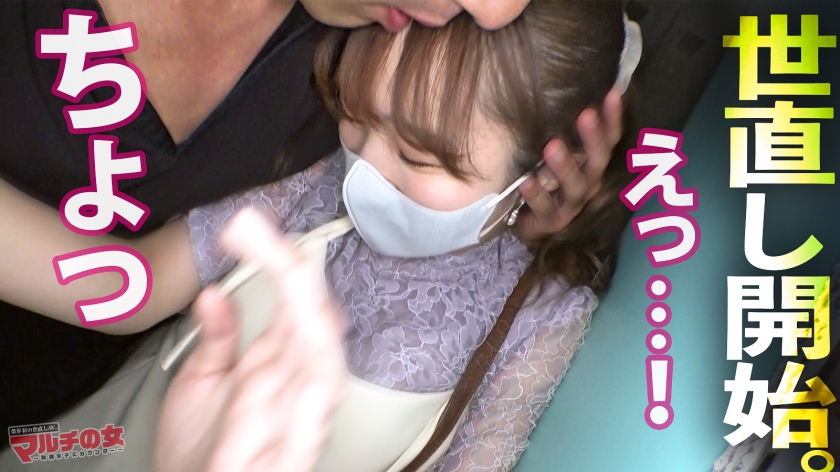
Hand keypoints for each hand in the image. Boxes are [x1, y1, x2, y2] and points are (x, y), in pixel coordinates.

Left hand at [155, 209, 345, 471]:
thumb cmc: (199, 452)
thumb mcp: (200, 382)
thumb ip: (216, 338)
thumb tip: (214, 293)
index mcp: (275, 362)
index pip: (288, 301)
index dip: (274, 260)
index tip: (246, 226)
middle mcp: (293, 382)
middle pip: (311, 318)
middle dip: (294, 274)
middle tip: (264, 235)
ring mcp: (298, 414)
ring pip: (323, 355)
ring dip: (309, 310)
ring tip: (290, 269)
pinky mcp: (297, 447)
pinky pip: (316, 413)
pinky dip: (318, 375)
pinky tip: (313, 335)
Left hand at [514, 88, 622, 244]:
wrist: (527, 220)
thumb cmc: (543, 176)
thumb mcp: (551, 150)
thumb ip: (557, 126)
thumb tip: (546, 82)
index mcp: (591, 162)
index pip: (609, 138)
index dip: (613, 118)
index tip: (614, 93)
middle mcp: (588, 181)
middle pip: (597, 160)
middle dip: (593, 138)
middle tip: (585, 115)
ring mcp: (571, 203)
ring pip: (575, 185)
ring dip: (565, 166)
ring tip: (552, 146)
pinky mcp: (551, 220)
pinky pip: (545, 208)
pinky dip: (536, 195)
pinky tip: (526, 181)